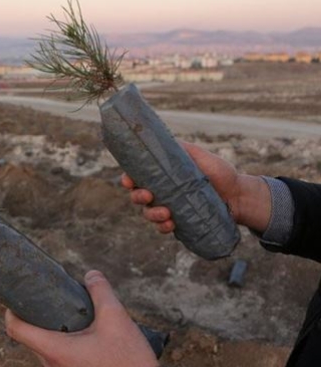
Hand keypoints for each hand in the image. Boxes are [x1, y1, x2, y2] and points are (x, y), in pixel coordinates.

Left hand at [5, 270, 158, 366]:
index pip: (15, 329)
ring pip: (46, 349)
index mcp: (55, 350)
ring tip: (73, 320)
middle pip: (31, 337)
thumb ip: (101, 292)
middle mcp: (51, 366)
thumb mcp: (117, 319)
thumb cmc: (128, 361)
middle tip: (53, 302)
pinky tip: (83, 338)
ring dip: (55, 333)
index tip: (17, 298)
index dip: (11, 310)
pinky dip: (64, 346)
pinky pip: (58, 360)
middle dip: (40, 318)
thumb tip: (91, 274)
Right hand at [120, 141, 269, 233]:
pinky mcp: (178, 222)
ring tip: (166, 214)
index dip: (128, 179)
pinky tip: (170, 225)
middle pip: (137, 196)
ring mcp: (169, 207)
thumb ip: (183, 149)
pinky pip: (163, 227)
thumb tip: (163, 139)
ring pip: (148, 213)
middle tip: (148, 196)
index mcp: (162, 175)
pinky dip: (163, 227)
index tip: (128, 181)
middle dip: (138, 197)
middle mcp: (161, 191)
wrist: (239, 195)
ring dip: (152, 214)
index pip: (137, 177)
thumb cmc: (220, 173)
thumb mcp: (201, 156)